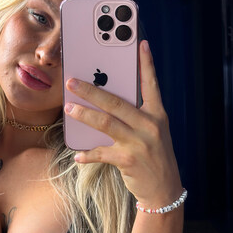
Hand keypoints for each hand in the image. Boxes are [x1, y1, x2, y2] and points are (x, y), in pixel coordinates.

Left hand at [64, 41, 182, 208]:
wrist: (164, 190)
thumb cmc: (153, 156)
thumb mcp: (152, 132)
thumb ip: (135, 116)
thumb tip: (106, 101)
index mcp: (157, 114)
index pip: (151, 84)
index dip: (145, 63)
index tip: (140, 43)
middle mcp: (150, 125)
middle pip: (116, 102)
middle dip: (91, 90)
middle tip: (72, 81)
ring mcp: (140, 143)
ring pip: (106, 123)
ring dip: (84, 114)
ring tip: (68, 107)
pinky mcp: (128, 160)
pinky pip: (101, 153)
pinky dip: (87, 154)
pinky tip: (77, 154)